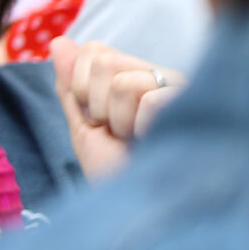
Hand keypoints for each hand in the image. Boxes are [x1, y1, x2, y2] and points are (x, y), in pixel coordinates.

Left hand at [51, 36, 184, 178]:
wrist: (138, 208)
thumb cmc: (114, 172)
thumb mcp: (83, 126)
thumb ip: (70, 85)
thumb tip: (58, 42)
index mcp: (132, 77)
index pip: (94, 49)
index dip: (81, 86)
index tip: (95, 119)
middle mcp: (157, 77)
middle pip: (104, 60)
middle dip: (96, 104)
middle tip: (116, 132)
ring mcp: (177, 90)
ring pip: (123, 82)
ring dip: (118, 120)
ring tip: (135, 140)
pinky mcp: (191, 105)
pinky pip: (148, 99)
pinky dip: (140, 128)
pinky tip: (154, 142)